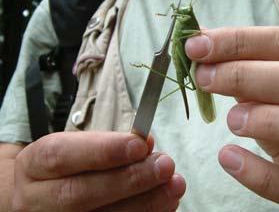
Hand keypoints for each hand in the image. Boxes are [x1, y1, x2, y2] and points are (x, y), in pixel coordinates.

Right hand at [12, 132, 184, 211]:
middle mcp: (36, 200)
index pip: (61, 156)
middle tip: (165, 165)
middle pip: (80, 194)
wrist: (34, 197)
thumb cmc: (63, 167)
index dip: (103, 151)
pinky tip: (164, 205)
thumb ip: (108, 146)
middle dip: (129, 180)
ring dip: (144, 203)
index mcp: (34, 166)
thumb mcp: (74, 148)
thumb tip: (146, 144)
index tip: (140, 144)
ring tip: (173, 186)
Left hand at [186, 27, 278, 211]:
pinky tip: (228, 158)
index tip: (197, 45)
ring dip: (264, 118)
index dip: (240, 41)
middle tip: (203, 78)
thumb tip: (202, 44)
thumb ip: (247, 74)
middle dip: (244, 75)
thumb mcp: (273, 95)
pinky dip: (260, 174)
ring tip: (231, 120)